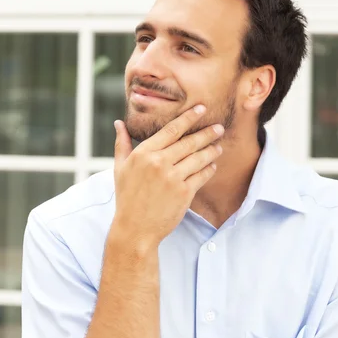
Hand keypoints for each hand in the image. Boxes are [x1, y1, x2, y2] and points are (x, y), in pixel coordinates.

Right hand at [112, 105, 223, 247]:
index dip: (188, 118)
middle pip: (189, 142)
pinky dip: (209, 169)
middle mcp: (159, 162)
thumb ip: (122, 144)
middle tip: (219, 127)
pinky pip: (201, 175)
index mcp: (144, 153)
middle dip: (207, 133)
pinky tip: (212, 165)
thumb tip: (119, 123)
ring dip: (211, 150)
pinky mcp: (184, 192)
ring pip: (198, 158)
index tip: (200, 109)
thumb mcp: (120, 169)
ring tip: (218, 146)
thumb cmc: (127, 198)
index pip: (171, 130)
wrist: (135, 229)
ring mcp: (173, 177)